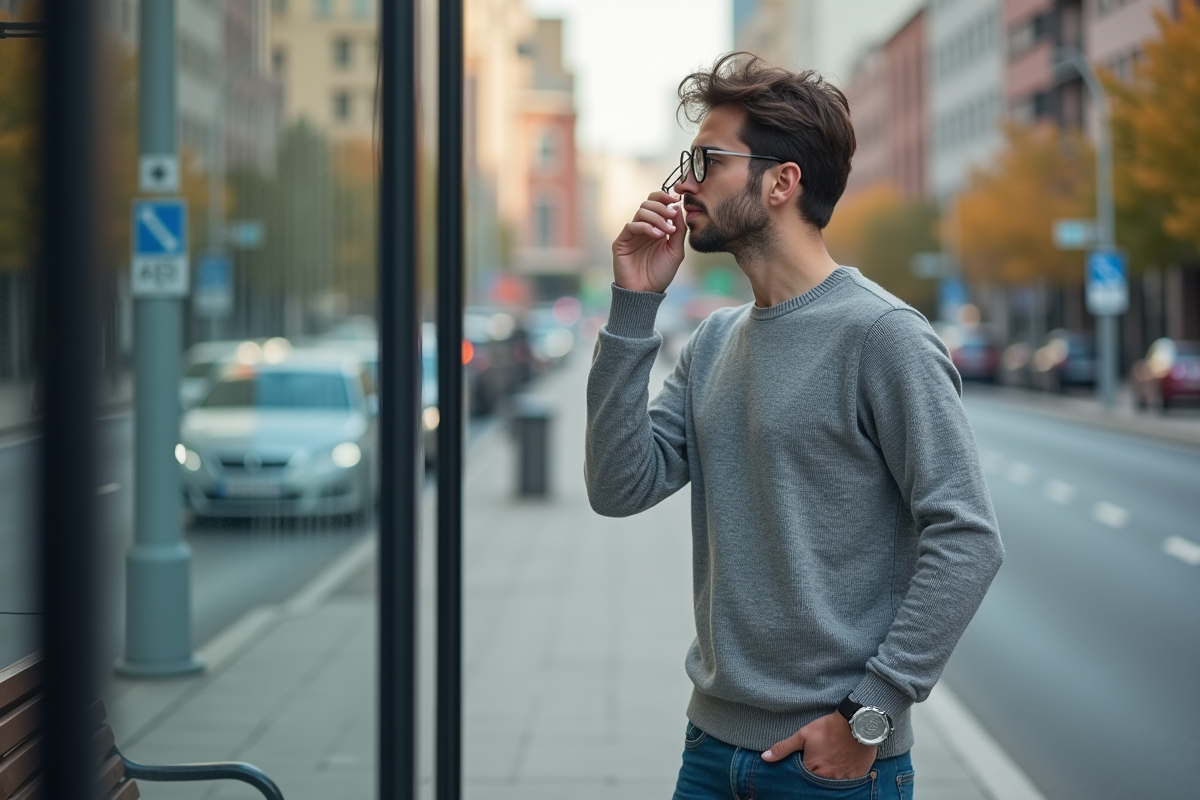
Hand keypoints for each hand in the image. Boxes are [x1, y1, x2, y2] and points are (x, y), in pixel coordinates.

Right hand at [611, 191, 685, 292]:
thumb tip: (678, 208)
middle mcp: (643, 228)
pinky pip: (632, 225)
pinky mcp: (622, 241)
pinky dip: (646, 227)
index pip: (657, 204)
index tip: (676, 200)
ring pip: (641, 211)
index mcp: (655, 228)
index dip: (665, 198)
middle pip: (648, 204)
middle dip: (662, 207)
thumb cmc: (660, 273)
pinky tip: (657, 236)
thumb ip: (679, 230)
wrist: (646, 292)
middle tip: (672, 215)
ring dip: (656, 217)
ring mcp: (632, 234)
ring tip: (666, 231)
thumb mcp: (676, 250)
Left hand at [761, 712, 876, 779]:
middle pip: (817, 782)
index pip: (802, 778)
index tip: (806, 763)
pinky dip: (843, 777)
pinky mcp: (856, 777)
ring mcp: (842, 779)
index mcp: (812, 769)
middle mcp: (826, 778)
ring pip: (831, 783)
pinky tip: (842, 767)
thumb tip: (765, 757)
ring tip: (830, 764)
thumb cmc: (829, 728)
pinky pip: (847, 783)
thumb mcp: (803, 735)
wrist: (857, 723)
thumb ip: (783, 748)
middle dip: (815, 775)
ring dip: (829, 777)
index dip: (802, 771)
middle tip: (819, 763)